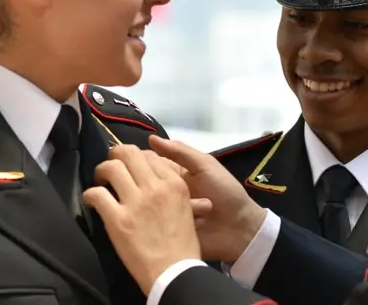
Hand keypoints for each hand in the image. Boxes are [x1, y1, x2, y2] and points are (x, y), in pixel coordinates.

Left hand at [83, 144, 200, 293]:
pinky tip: (91, 200)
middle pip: (128, 153)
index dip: (136, 157)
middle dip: (116, 156)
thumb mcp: (187, 210)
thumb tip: (160, 181)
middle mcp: (155, 187)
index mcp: (174, 184)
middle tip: (112, 165)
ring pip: (111, 168)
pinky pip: (97, 194)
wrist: (173, 271)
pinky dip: (90, 194)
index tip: (131, 166)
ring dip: (101, 171)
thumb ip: (174, 192)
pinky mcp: (118, 219)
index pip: (150, 155)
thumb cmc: (183, 245)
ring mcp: (135, 202)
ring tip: (100, 181)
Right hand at [149, 136, 266, 263]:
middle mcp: (167, 191)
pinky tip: (158, 221)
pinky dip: (156, 222)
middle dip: (143, 185)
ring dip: (153, 204)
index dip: (139, 161)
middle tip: (142, 186)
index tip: (127, 160)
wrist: (239, 227)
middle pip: (145, 184)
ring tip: (161, 205)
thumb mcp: (205, 166)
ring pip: (148, 204)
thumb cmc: (225, 191)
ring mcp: (166, 212)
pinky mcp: (168, 230)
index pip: (149, 163)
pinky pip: (155, 224)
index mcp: (175, 173)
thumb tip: (151, 138)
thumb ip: (180, 152)